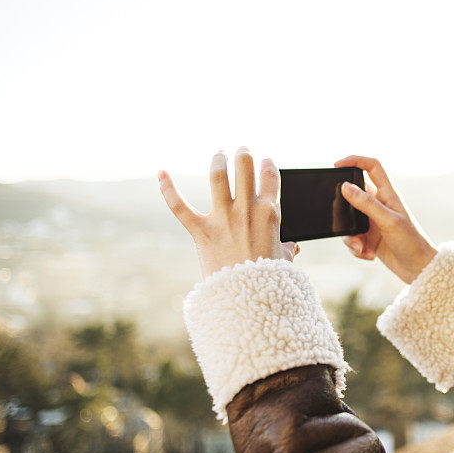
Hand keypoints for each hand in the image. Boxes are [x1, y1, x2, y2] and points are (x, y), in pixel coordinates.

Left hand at [158, 147, 299, 279]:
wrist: (247, 302)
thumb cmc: (269, 282)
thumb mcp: (284, 262)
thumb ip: (287, 248)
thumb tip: (293, 246)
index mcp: (271, 214)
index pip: (271, 176)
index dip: (267, 164)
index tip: (264, 162)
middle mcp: (247, 210)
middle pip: (245, 166)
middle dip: (243, 153)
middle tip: (242, 150)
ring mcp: (223, 219)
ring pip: (218, 175)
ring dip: (218, 160)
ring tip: (219, 154)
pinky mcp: (201, 231)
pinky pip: (180, 206)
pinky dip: (168, 188)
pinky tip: (161, 172)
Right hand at [335, 155, 437, 284]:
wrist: (419, 269)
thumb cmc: (411, 242)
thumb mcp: (388, 221)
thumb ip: (366, 203)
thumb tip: (345, 187)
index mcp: (388, 194)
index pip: (372, 167)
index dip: (355, 160)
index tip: (337, 165)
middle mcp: (379, 205)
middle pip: (353, 196)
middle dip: (344, 209)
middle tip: (341, 219)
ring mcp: (373, 222)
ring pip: (349, 221)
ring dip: (350, 236)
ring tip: (361, 247)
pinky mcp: (370, 238)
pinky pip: (353, 238)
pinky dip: (356, 248)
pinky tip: (369, 255)